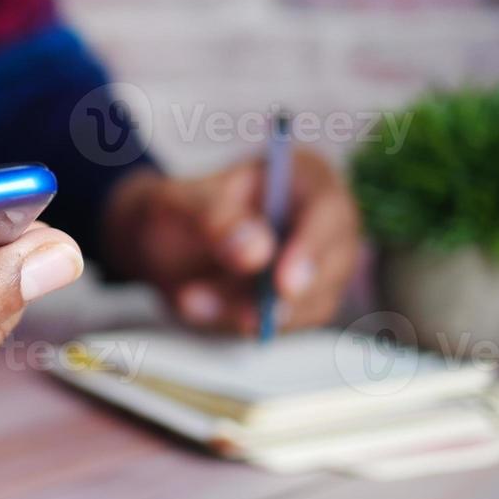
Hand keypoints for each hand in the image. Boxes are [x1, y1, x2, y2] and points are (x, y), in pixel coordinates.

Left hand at [101, 153, 359, 335]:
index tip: (283, 284)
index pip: (328, 211)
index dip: (311, 249)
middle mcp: (323, 221)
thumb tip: (257, 252)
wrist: (164, 238)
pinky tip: (198, 305)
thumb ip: (217, 218)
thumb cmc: (184, 207)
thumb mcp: (185, 200)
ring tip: (192, 299)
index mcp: (305, 176)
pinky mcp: (299, 302)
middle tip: (247, 316)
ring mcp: (317, 265)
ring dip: (250, 311)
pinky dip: (237, 321)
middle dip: (291, 297)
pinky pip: (282, 323)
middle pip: (334, 265)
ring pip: (309, 303)